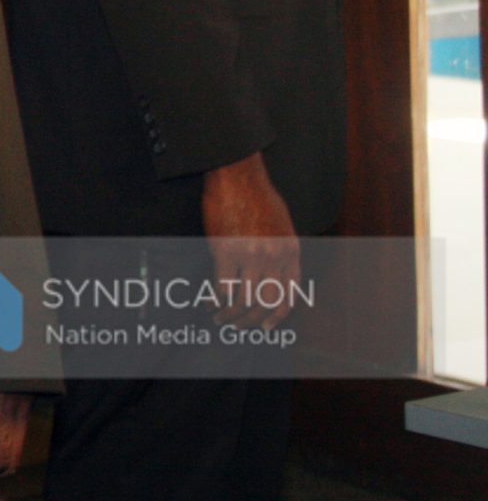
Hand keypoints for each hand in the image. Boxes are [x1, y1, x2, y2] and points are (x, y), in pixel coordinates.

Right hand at [200, 151, 300, 329]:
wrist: (237, 174)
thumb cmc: (256, 193)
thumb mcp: (281, 223)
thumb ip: (280, 249)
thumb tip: (273, 272)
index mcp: (290, 251)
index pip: (289, 295)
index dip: (277, 315)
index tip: (266, 326)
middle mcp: (274, 258)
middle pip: (266, 303)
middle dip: (250, 321)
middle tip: (237, 326)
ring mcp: (251, 256)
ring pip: (244, 300)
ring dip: (231, 315)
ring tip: (219, 318)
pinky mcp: (226, 251)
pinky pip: (223, 286)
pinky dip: (215, 299)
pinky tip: (209, 301)